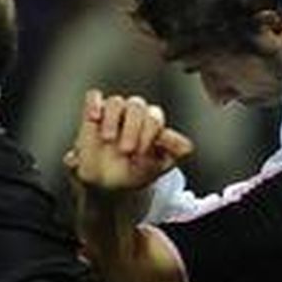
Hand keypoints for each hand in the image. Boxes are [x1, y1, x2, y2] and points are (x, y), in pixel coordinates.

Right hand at [65, 90, 193, 193]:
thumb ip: (170, 153)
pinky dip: (95, 105)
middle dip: (132, 128)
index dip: (150, 132)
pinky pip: (94, 97)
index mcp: (152, 125)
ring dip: (113, 119)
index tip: (143, 152)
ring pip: (116, 102)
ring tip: (109, 139)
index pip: (154, 117)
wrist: (106, 184)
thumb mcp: (155, 168)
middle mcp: (134, 115)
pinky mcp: (94, 113)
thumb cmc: (133, 173)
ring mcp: (114, 113)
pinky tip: (95, 118)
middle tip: (126, 149)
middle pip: (137, 106)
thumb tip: (187, 147)